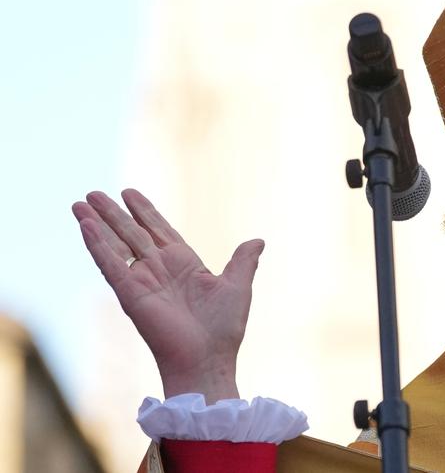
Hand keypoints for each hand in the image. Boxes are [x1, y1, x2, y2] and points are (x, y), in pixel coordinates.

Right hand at [73, 188, 264, 403]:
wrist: (207, 359)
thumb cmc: (223, 328)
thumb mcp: (237, 286)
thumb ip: (243, 261)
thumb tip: (258, 240)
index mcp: (183, 264)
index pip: (159, 230)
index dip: (144, 211)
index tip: (128, 192)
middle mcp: (159, 269)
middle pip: (131, 232)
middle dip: (113, 213)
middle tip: (93, 192)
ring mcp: (142, 280)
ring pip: (115, 244)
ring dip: (97, 223)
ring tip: (80, 202)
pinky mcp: (130, 293)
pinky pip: (110, 263)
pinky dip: (96, 244)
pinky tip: (85, 225)